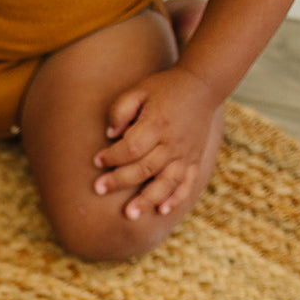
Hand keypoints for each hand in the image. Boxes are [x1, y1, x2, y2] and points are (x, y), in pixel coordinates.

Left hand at [92, 65, 221, 219]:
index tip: (97, 160)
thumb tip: (110, 135)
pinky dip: (176, 198)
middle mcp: (172, 142)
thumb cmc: (164, 89)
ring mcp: (185, 153)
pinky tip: (162, 211)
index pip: (131, 147)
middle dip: (120, 181)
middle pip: (144, 168)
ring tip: (130, 214)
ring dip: (147, 199)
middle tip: (98, 189)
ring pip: (166, 182)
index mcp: (157, 124)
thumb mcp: (139, 90)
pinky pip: (187, 183)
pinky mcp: (194, 160)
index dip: (112, 156)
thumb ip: (121, 110)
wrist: (203, 85)